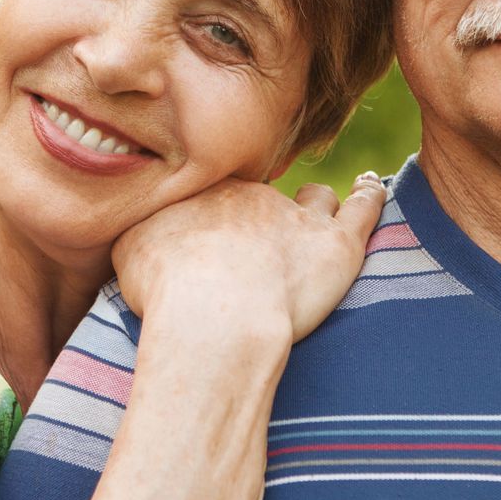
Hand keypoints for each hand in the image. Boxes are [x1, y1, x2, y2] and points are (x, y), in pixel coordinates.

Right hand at [114, 172, 386, 344]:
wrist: (211, 314)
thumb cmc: (163, 291)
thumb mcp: (128, 251)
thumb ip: (139, 234)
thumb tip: (141, 233)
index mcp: (208, 196)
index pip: (219, 196)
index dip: (218, 218)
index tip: (213, 240)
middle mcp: (255, 196)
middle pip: (264, 198)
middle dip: (260, 218)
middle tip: (253, 252)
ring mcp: (299, 218)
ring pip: (316, 197)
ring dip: (316, 205)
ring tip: (320, 213)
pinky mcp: (337, 246)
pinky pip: (364, 207)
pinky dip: (371, 194)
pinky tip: (372, 185)